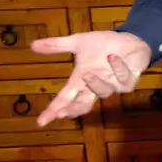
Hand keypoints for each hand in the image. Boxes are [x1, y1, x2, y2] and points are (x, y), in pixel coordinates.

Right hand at [29, 30, 152, 126]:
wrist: (129, 39)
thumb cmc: (104, 45)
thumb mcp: (78, 42)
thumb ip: (57, 45)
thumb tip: (32, 45)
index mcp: (81, 80)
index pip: (64, 98)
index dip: (53, 110)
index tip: (41, 121)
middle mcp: (96, 86)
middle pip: (83, 103)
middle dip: (74, 109)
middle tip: (63, 112)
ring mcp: (114, 85)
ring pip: (104, 92)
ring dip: (95, 84)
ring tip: (86, 75)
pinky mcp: (129, 80)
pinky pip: (124, 79)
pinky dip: (118, 68)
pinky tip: (112, 58)